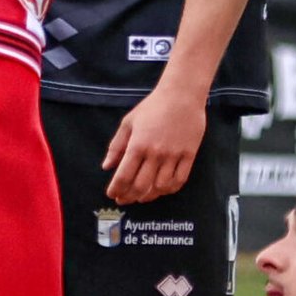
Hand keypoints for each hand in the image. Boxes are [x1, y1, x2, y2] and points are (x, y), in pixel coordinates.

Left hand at [103, 82, 207, 204]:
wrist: (182, 95)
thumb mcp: (128, 122)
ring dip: (149, 196)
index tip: (112, 195)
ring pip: (160, 186)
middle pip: (141, 185)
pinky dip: (169, 189)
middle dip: (129, 197)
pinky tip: (162, 189)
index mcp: (138, 145)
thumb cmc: (153, 106)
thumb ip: (116, 146)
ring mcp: (173, 155)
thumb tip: (106, 166)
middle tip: (124, 199)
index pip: (123, 176)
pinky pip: (179, 180)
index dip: (116, 189)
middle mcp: (155, 153)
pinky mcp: (189, 155)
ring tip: (142, 196)